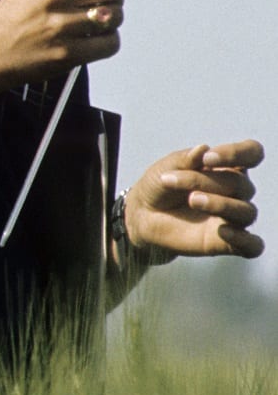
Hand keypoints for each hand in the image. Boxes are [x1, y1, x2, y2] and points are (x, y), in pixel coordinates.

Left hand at [124, 140, 262, 259]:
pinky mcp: (228, 242)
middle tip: (170, 180)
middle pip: (240, 183)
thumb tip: (203, 149)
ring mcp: (234, 218)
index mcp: (226, 167)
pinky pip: (252, 245)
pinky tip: (223, 231)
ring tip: (192, 200)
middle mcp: (236, 192)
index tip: (208, 158)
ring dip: (221, 204)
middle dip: (205, 181)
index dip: (238, 153)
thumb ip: (184, 160)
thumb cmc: (159, 186)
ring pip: (247, 211)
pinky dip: (244, 239)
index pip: (252, 153)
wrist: (142, 215)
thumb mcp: (165, 169)